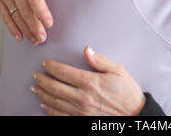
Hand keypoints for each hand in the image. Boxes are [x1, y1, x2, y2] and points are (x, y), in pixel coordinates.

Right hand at [0, 0, 55, 44]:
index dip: (41, 12)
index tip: (49, 24)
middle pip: (25, 10)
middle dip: (34, 26)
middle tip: (43, 38)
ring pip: (15, 15)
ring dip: (25, 30)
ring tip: (35, 40)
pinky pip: (5, 16)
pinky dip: (12, 28)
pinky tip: (20, 36)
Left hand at [31, 46, 145, 115]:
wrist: (134, 115)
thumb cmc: (127, 92)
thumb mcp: (117, 71)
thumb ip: (100, 60)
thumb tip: (87, 50)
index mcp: (90, 82)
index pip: (64, 72)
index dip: (52, 67)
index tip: (45, 63)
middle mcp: (82, 97)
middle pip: (55, 87)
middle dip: (43, 80)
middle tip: (36, 75)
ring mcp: (80, 111)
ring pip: (54, 102)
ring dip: (43, 94)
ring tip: (35, 87)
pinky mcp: (81, 120)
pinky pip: (60, 116)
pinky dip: (49, 110)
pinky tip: (44, 105)